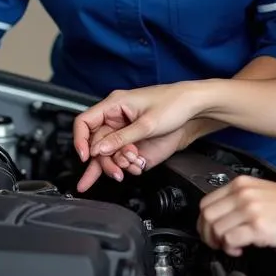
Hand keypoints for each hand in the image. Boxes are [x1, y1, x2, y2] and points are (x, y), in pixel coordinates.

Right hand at [73, 82, 214, 186]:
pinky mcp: (133, 138)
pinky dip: (125, 163)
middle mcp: (116, 116)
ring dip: (115, 163)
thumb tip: (98, 149)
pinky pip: (120, 154)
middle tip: (115, 172)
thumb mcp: (147, 124)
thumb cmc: (174, 104)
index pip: (85, 122)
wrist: (194, 107)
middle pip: (96, 142)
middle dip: (104, 159)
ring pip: (108, 151)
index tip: (86, 157)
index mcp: (115, 104)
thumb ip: (121, 138)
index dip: (80, 140)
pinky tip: (133, 167)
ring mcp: (125, 128)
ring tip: (128, 169)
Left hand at [197, 175, 275, 255]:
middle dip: (207, 234)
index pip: (207, 201)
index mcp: (243, 184)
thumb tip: (225, 216)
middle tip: (217, 243)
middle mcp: (244, 194)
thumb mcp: (264, 192)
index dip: (204, 221)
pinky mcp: (259, 227)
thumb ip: (242, 199)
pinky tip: (241, 250)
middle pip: (207, 215)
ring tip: (232, 246)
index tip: (210, 230)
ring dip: (219, 243)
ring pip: (215, 228)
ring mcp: (250, 210)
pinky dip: (230, 249)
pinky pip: (229, 240)